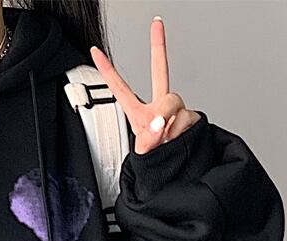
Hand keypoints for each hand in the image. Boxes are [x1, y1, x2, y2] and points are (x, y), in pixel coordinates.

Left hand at [90, 17, 200, 154]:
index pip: (119, 88)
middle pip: (160, 72)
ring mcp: (175, 108)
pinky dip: (182, 132)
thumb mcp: (145, 153)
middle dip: (158, 46)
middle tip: (156, 24)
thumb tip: (159, 122)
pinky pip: (187, 118)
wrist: (176, 169)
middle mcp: (158, 105)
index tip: (95, 52)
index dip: (107, 70)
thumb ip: (149, 138)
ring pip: (173, 103)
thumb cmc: (156, 158)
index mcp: (138, 112)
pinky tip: (179, 139)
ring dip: (170, 125)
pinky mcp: (191, 115)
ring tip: (167, 140)